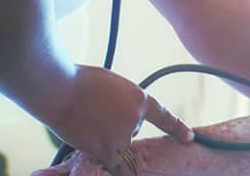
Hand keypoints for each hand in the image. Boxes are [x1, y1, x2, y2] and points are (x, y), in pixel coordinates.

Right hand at [37, 66, 192, 175]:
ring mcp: (122, 137)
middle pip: (131, 130)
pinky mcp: (106, 151)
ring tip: (85, 121)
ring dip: (105, 137)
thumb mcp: (111, 84)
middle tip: (92, 110)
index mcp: (140, 99)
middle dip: (115, 124)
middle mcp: (136, 120)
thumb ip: (120, 102)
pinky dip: (118, 169)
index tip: (189, 137)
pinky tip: (117, 167)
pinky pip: (118, 167)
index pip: (163, 116)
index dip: (177, 128)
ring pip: (119, 144)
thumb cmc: (79, 82)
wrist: (60, 90)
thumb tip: (114, 117)